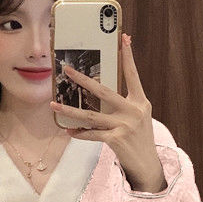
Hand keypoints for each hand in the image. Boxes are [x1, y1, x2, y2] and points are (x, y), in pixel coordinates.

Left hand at [50, 33, 166, 191]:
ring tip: (55, 105)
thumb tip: (101, 94)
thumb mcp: (138, 117)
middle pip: (104, 92)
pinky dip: (80, 134)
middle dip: (83, 80)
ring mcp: (124, 125)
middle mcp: (133, 111)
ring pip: (91, 115)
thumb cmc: (140, 138)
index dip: (128, 57)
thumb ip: (124, 105)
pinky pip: (92, 134)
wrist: (147, 164)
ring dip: (70, 110)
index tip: (124, 38)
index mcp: (140, 102)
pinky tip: (69, 131)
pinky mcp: (116, 139)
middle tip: (67, 70)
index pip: (133, 75)